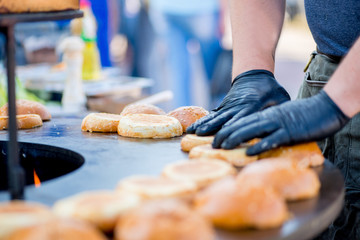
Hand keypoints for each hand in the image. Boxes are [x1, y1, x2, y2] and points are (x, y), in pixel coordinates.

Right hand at [186, 69, 289, 135]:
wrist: (253, 74)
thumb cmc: (270, 89)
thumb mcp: (280, 97)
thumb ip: (278, 110)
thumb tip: (281, 124)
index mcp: (251, 107)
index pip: (241, 121)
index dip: (234, 131)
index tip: (226, 141)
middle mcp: (237, 107)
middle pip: (224, 121)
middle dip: (216, 133)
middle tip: (210, 145)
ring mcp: (228, 107)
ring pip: (214, 117)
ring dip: (204, 126)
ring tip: (192, 134)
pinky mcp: (223, 107)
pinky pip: (211, 115)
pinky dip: (202, 121)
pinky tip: (192, 129)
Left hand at [213, 90, 349, 154]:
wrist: (326, 107)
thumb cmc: (305, 114)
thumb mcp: (282, 118)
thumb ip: (270, 125)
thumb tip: (257, 135)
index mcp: (266, 115)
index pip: (242, 122)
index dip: (227, 129)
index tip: (215, 137)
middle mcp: (268, 118)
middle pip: (242, 125)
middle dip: (225, 134)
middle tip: (211, 144)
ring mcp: (278, 124)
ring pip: (252, 131)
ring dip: (236, 139)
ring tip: (222, 146)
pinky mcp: (290, 132)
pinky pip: (272, 139)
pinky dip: (259, 145)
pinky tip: (248, 152)